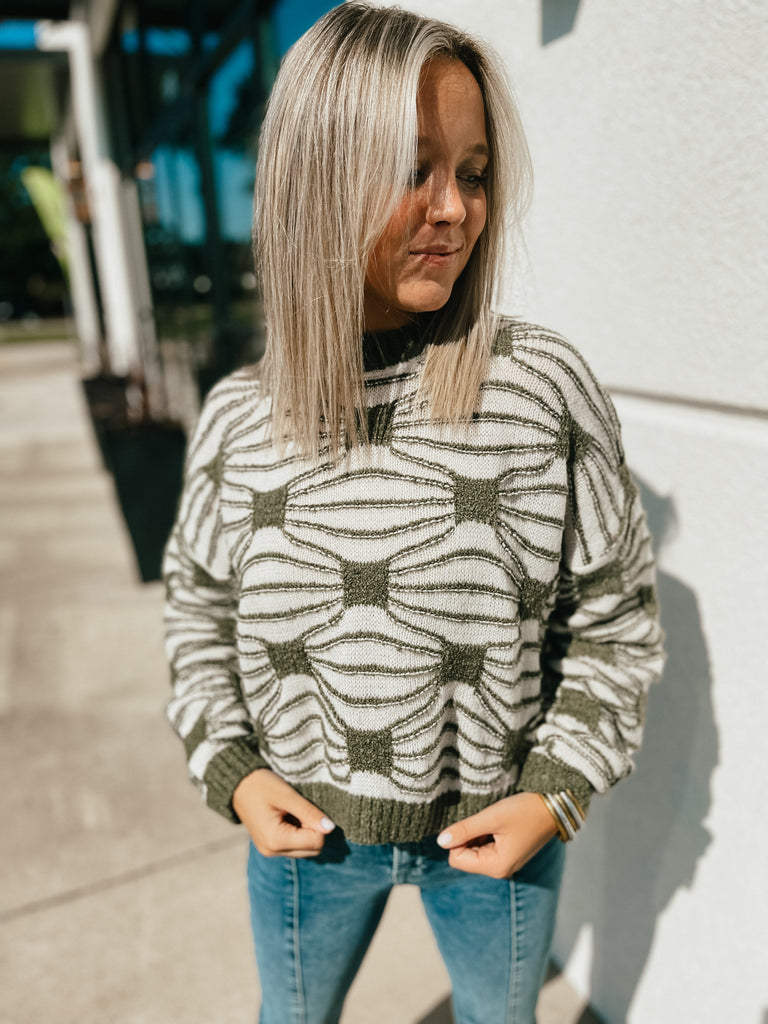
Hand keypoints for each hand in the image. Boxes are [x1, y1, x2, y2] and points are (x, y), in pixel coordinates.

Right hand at [232, 769, 334, 857]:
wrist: (238, 785)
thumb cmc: (261, 786)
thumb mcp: (287, 795)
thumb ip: (309, 812)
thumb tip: (330, 828)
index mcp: (276, 840)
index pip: (316, 842)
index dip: (317, 823)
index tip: (304, 807)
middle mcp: (272, 851)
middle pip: (313, 850)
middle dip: (313, 829)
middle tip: (298, 810)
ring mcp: (270, 851)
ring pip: (306, 850)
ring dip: (305, 832)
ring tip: (290, 813)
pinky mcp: (270, 847)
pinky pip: (295, 846)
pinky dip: (297, 833)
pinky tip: (286, 817)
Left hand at [436, 792, 558, 878]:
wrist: (554, 807)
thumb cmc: (524, 811)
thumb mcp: (491, 817)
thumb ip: (464, 830)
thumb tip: (440, 841)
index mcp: (496, 867)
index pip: (456, 859)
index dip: (459, 839)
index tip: (476, 823)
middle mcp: (500, 871)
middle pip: (464, 857)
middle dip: (469, 837)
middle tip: (488, 822)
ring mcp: (505, 864)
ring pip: (473, 851)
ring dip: (478, 835)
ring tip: (496, 823)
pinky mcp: (508, 855)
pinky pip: (485, 848)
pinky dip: (486, 835)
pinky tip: (500, 825)